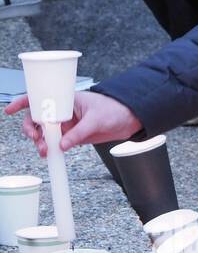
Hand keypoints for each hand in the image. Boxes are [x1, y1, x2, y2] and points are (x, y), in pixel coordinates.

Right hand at [4, 90, 142, 155]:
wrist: (130, 119)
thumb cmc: (114, 109)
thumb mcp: (95, 120)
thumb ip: (79, 133)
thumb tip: (62, 145)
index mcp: (64, 99)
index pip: (38, 98)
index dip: (22, 102)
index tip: (10, 110)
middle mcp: (62, 111)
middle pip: (37, 118)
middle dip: (31, 128)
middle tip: (35, 138)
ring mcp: (67, 124)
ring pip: (46, 133)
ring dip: (41, 141)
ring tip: (43, 150)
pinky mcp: (74, 136)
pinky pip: (58, 142)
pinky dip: (52, 148)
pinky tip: (49, 154)